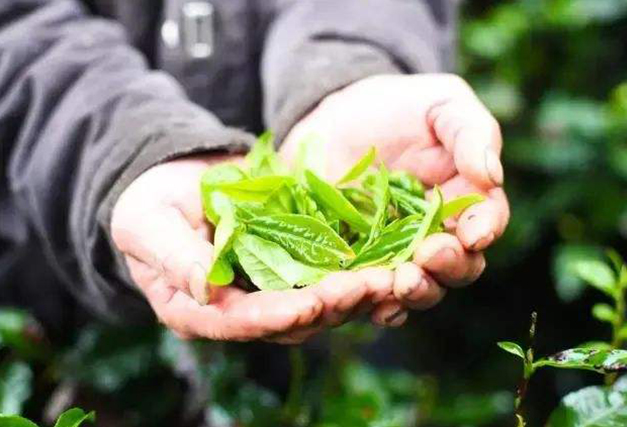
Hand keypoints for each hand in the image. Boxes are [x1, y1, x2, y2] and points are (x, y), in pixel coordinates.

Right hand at [111, 155, 395, 342]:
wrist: (181, 176)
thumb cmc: (151, 201)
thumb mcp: (145, 221)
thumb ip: (172, 254)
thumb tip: (202, 287)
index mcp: (196, 309)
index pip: (238, 322)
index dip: (274, 317)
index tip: (307, 307)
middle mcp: (238, 309)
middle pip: (288, 321)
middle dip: (329, 306)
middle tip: (366, 288)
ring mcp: (269, 289)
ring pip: (317, 305)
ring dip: (353, 293)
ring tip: (387, 276)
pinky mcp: (294, 264)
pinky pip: (329, 275)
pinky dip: (357, 271)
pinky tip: (387, 261)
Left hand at [281, 74, 509, 321]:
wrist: (336, 116)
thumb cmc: (398, 106)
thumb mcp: (442, 103)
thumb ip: (471, 133)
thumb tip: (491, 176)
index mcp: (466, 199)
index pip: (487, 222)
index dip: (485, 230)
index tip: (473, 234)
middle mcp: (437, 234)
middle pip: (456, 267)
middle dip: (446, 268)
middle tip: (427, 258)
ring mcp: (396, 252)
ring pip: (416, 288)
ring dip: (411, 293)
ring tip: (395, 283)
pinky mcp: (358, 261)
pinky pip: (369, 293)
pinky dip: (370, 303)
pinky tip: (364, 302)